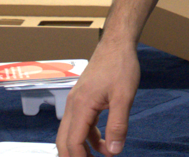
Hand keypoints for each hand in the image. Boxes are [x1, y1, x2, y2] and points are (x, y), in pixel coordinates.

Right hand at [56, 37, 140, 155]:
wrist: (117, 43)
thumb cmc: (120, 65)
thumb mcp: (124, 97)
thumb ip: (118, 125)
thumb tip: (113, 151)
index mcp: (81, 106)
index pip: (73, 142)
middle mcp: (73, 105)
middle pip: (64, 141)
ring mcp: (76, 101)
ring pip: (71, 133)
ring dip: (82, 148)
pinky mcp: (82, 98)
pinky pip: (79, 124)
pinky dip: (87, 136)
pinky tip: (101, 143)